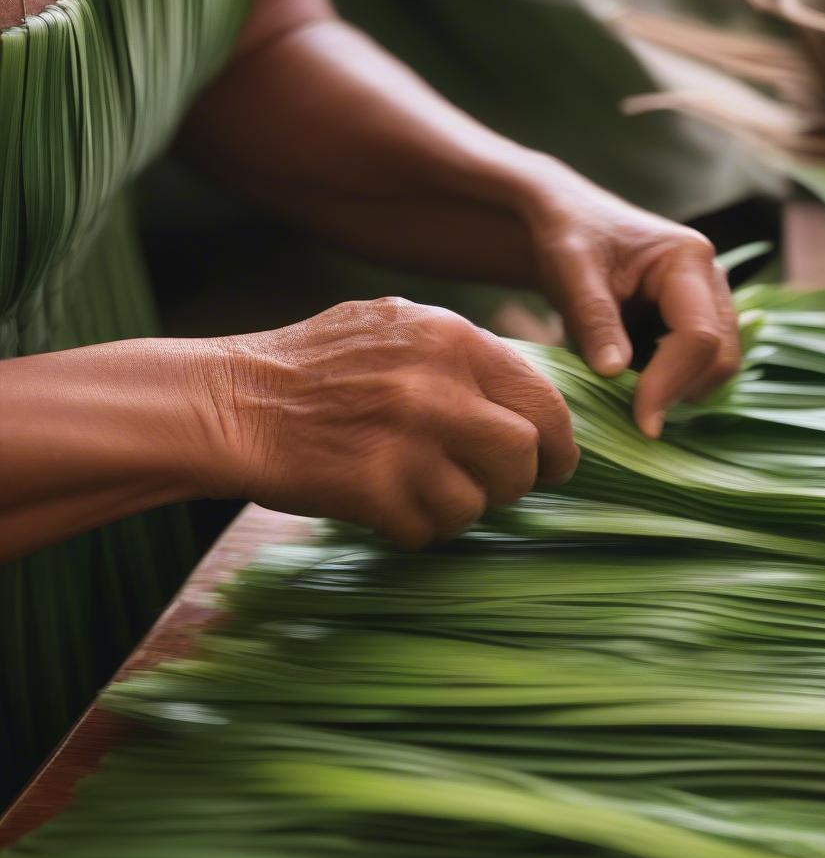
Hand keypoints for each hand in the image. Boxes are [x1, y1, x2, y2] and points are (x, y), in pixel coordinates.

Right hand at [204, 298, 578, 548]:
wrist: (232, 402)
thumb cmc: (314, 365)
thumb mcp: (393, 325)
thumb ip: (460, 352)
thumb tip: (525, 393)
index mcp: (451, 338)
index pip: (543, 399)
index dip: (559, 442)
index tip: (555, 464)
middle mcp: (438, 387)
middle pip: (525, 458)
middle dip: (515, 482)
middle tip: (491, 487)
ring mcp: (407, 441)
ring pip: (477, 504)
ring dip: (455, 509)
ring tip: (418, 490)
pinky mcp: (375, 491)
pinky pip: (428, 532)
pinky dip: (413, 529)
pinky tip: (383, 505)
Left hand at [523, 171, 740, 439]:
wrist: (567, 221)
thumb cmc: (568, 236)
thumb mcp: (571, 272)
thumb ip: (593, 320)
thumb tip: (614, 374)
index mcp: (689, 260)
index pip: (700, 337)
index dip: (672, 384)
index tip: (641, 422)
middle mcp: (711, 281)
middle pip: (721, 358)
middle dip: (680, 392)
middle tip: (630, 415)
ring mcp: (708, 304)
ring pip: (715, 369)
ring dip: (674, 391)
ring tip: (624, 390)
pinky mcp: (695, 324)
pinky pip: (696, 368)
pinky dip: (667, 384)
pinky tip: (630, 379)